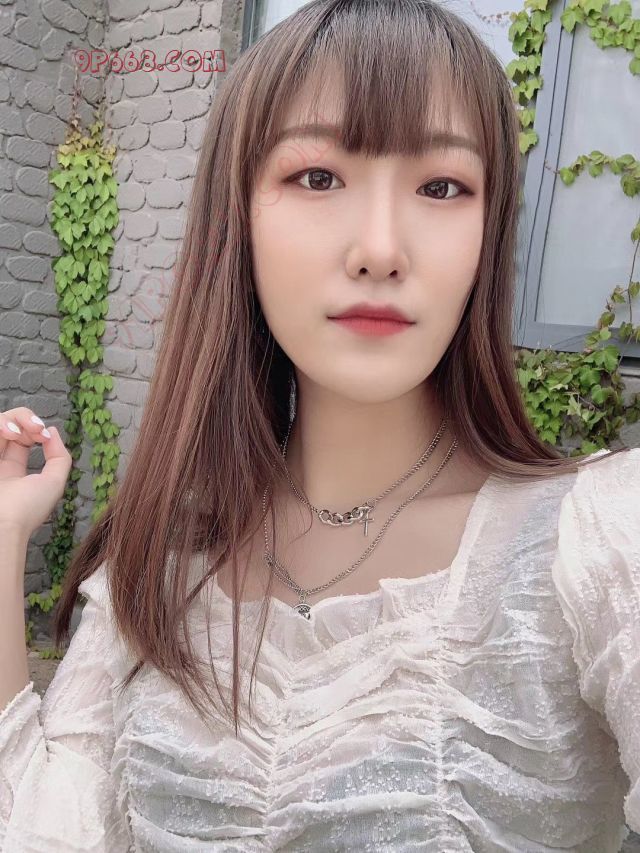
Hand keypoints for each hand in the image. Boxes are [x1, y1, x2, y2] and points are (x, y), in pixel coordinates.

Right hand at [0, 407, 71, 543]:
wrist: (3, 525)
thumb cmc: (27, 509)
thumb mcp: (54, 483)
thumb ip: (59, 456)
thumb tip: (52, 431)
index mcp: (13, 471)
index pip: (22, 437)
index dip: (34, 428)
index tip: (44, 434)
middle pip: (9, 424)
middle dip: (25, 418)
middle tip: (36, 429)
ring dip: (12, 419)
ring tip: (17, 432)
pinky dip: (1, 423)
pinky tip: (10, 433)